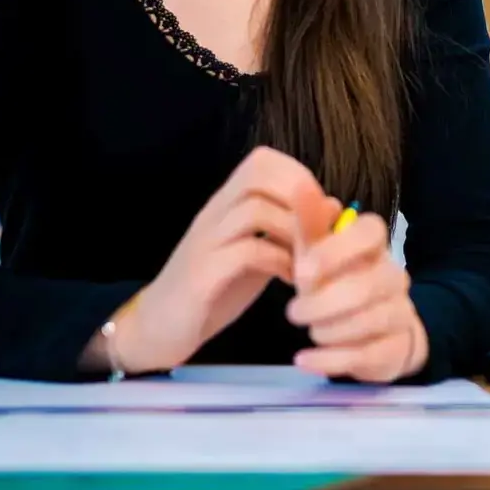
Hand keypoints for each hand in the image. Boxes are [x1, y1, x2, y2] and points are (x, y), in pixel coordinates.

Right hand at [103, 147, 333, 375]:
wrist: (158, 328)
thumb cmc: (214, 289)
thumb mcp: (258, 253)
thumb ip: (289, 230)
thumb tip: (332, 206)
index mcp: (226, 204)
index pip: (261, 161)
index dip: (297, 176)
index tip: (318, 210)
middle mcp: (214, 214)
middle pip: (258, 173)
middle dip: (299, 196)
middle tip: (320, 230)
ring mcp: (205, 242)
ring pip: (255, 210)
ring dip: (295, 233)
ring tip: (311, 260)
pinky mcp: (202, 275)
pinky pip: (246, 252)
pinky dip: (279, 262)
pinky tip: (291, 280)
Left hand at [285, 211, 427, 382]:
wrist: (374, 329)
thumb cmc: (338, 281)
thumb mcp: (317, 252)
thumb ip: (309, 223)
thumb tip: (298, 184)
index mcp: (373, 246)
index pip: (371, 231)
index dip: (337, 250)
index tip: (303, 269)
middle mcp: (393, 276)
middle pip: (368, 285)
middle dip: (324, 301)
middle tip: (293, 310)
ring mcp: (398, 313)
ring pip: (369, 321)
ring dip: (329, 328)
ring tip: (309, 330)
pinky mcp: (393, 349)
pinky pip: (365, 355)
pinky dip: (329, 360)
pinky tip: (304, 359)